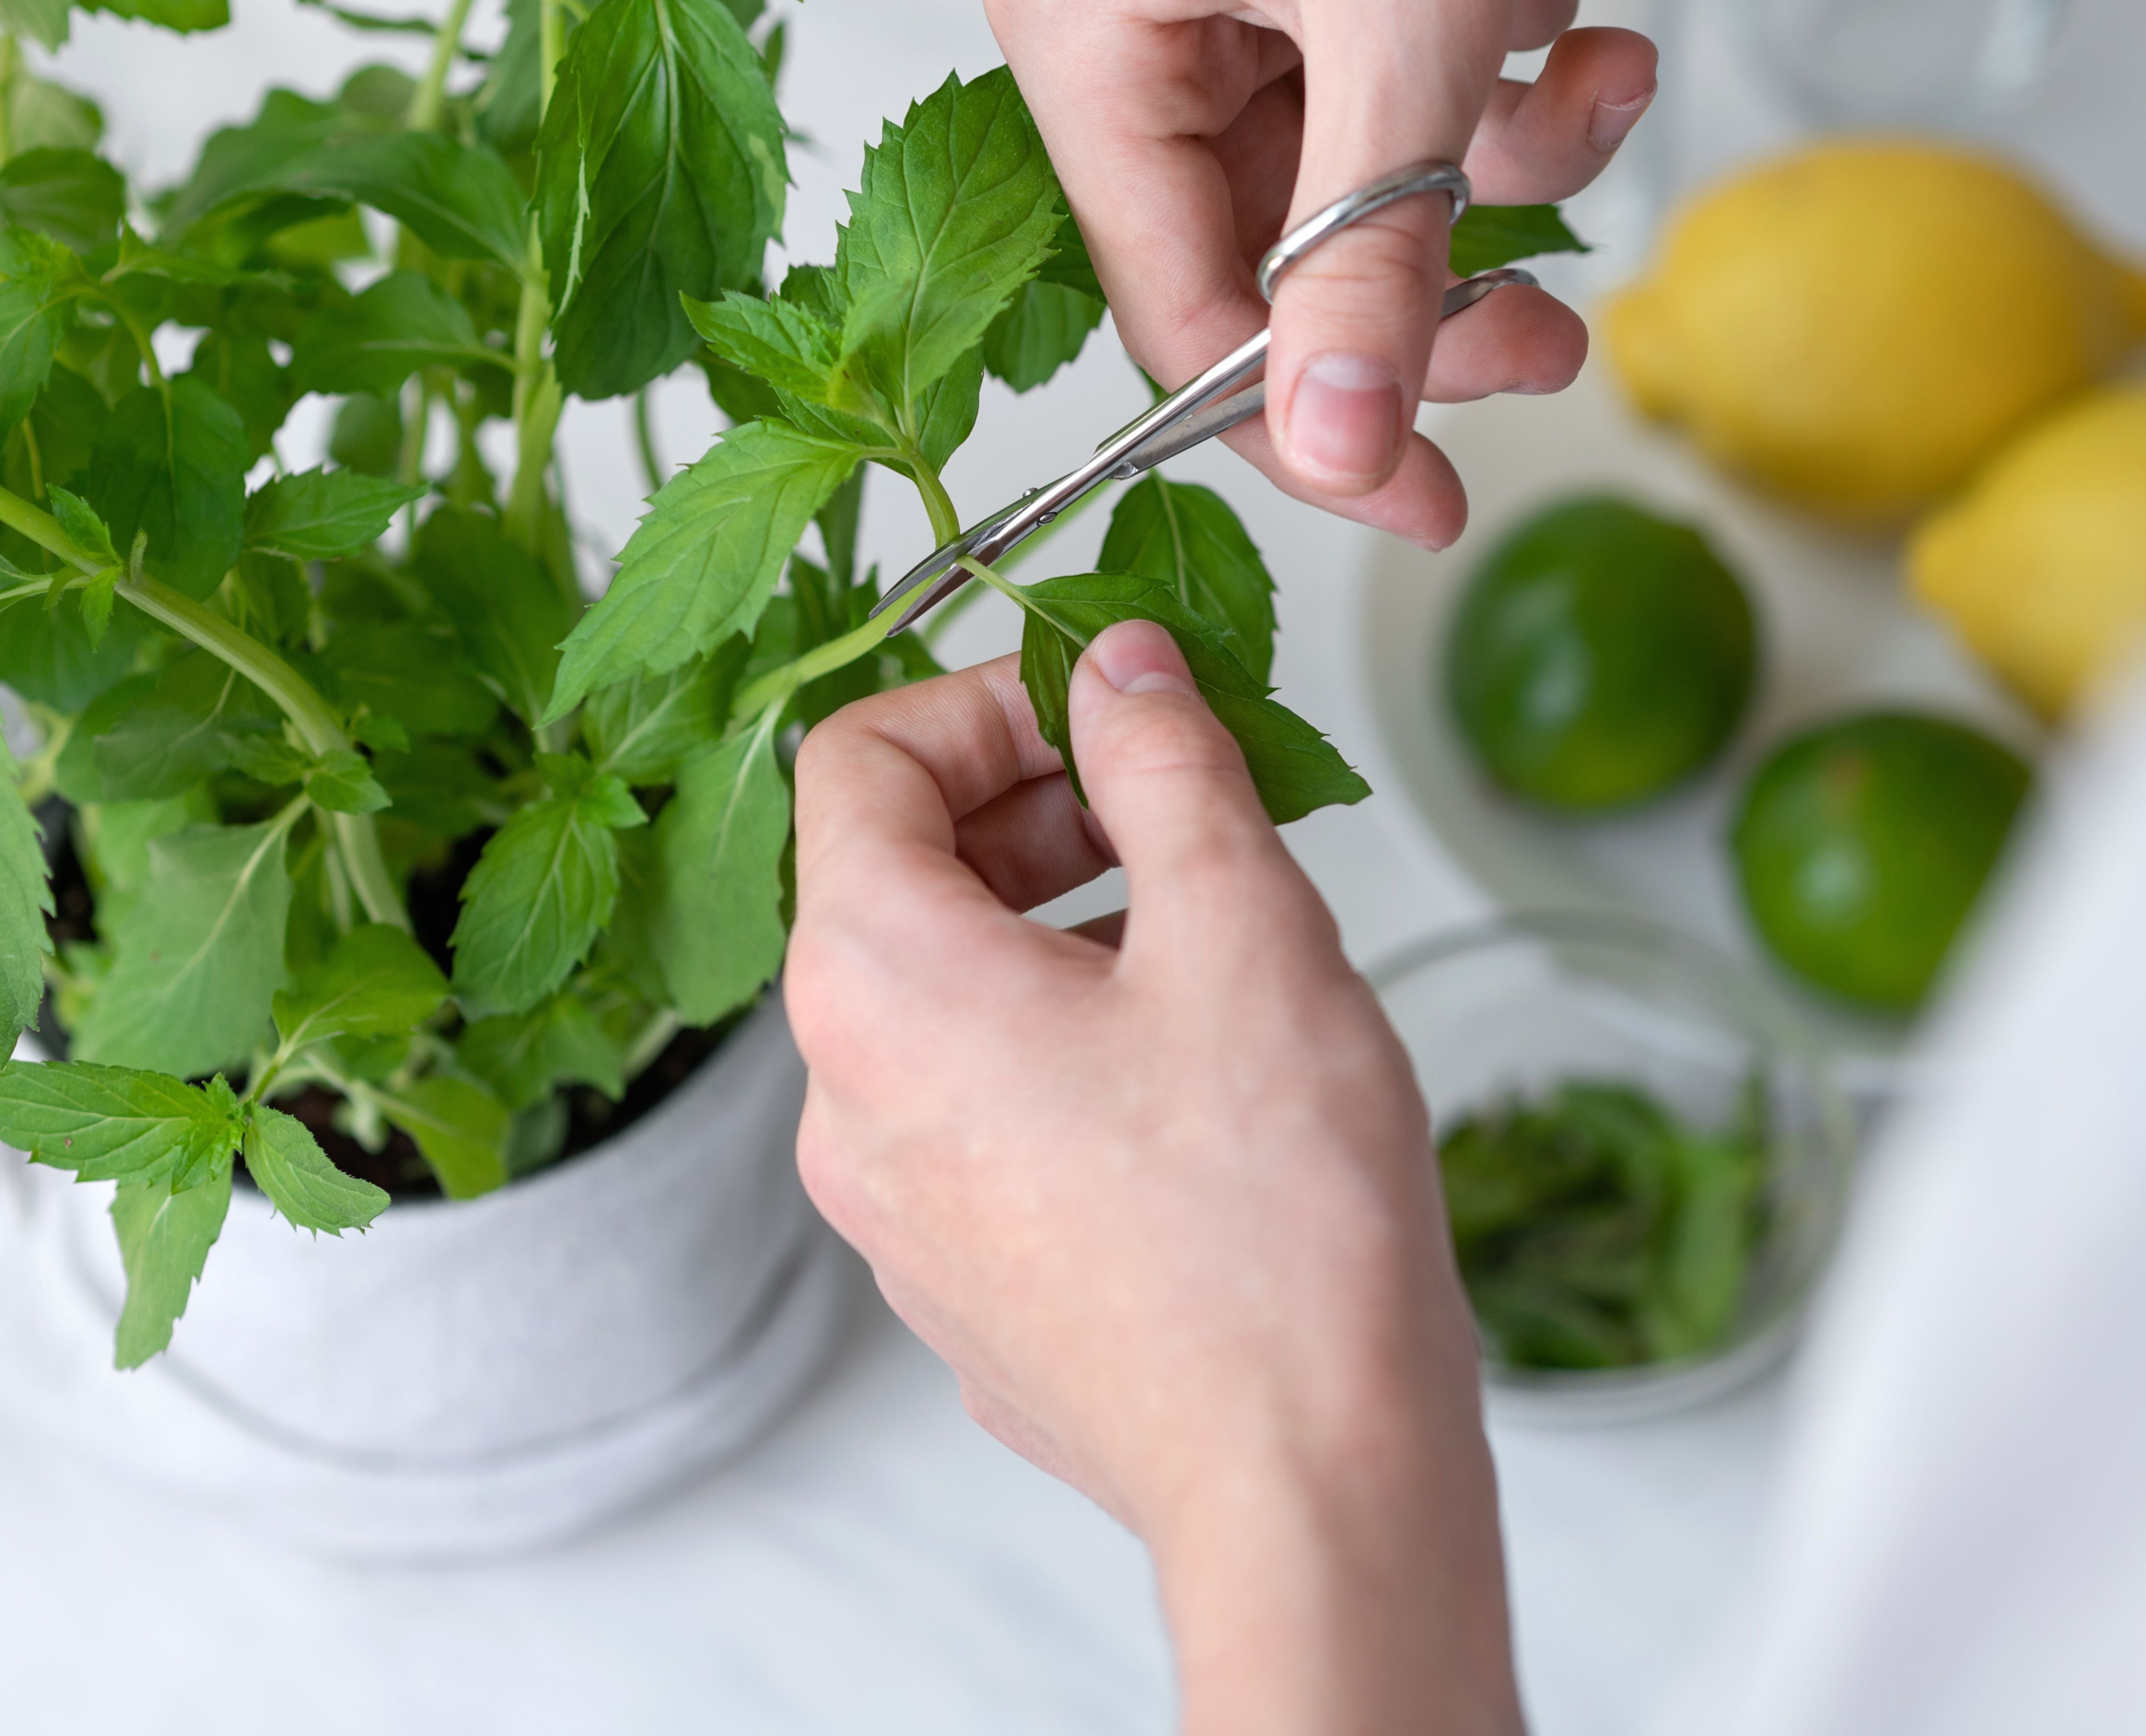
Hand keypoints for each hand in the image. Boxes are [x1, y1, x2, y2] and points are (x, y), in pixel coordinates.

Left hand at [788, 622, 1519, 1735]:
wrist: (1303, 1476)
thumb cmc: (1272, 1218)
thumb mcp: (1243, 922)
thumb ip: (1167, 762)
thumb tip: (1123, 669)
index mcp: (878, 985)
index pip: (856, 758)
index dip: (984, 698)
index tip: (1107, 709)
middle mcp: (842, 1100)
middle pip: (896, 880)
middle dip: (1041, 812)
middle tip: (1184, 812)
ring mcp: (893, 1209)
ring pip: (949, 1002)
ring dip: (1066, 932)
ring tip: (1216, 948)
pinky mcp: (962, 1284)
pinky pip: (984, 1114)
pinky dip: (1069, 1050)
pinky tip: (1202, 1079)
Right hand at [986, 0, 1694, 547]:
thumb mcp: (1408, 30)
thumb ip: (1365, 259)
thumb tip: (1340, 453)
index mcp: (1080, 24)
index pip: (1172, 305)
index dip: (1306, 424)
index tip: (1431, 500)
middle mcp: (1136, 7)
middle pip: (1275, 255)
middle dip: (1433, 293)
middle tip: (1554, 343)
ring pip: (1367, 179)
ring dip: (1504, 170)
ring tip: (1604, 100)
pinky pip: (1416, 88)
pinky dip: (1513, 77)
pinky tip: (1582, 15)